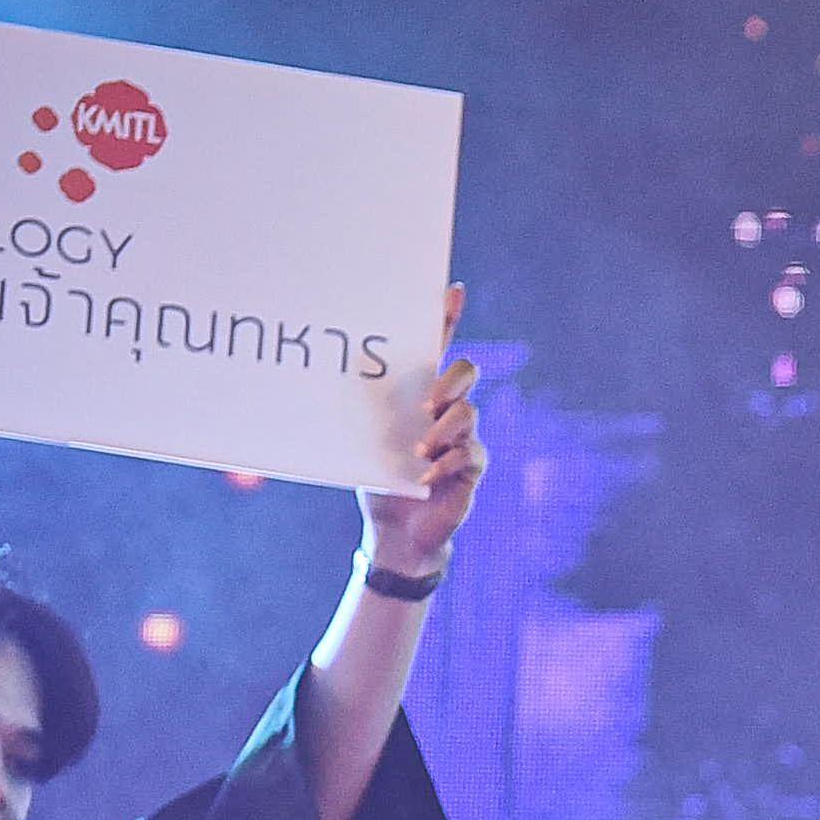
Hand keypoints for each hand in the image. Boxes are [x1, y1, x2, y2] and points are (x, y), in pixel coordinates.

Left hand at [359, 285, 487, 578]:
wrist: (396, 530)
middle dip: (451, 381)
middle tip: (429, 403)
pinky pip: (470, 453)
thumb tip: (347, 362)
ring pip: (468, 413)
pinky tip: (428, 473)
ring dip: (444, 430)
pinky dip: (447, 461)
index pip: (438, 349)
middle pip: (466, 372)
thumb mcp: (365, 436)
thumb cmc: (380, 478)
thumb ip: (366, 403)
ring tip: (422, 450)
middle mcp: (446, 411)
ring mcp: (462, 438)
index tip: (452, 290)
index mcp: (421, 396)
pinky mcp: (472, 467)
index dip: (447, 318)